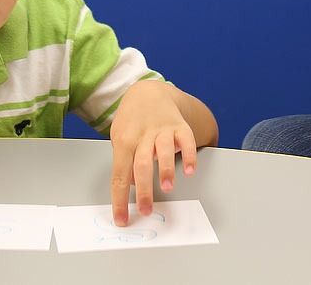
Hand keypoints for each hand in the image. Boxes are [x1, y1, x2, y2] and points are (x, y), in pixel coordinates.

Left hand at [109, 81, 197, 225]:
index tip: (121, 219)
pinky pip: (186, 140)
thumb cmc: (132, 121)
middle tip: (146, 210)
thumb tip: (130, 187)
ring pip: (164, 150)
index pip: (119, 175)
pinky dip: (190, 155)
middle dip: (144, 190)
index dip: (119, 199)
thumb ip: (125, 161)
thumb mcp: (120, 137)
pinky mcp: (179, 126)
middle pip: (141, 164)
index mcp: (124, 141)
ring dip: (166, 170)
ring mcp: (162, 130)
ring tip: (167, 188)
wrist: (148, 92)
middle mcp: (143, 135)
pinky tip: (190, 170)